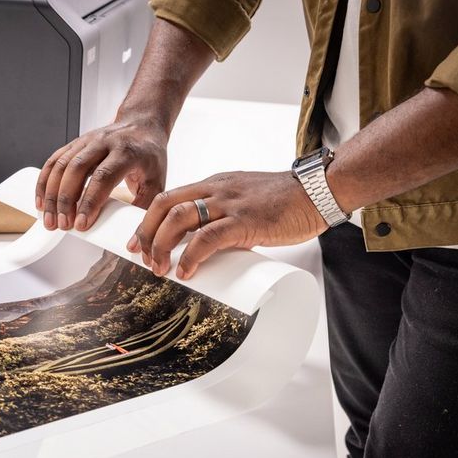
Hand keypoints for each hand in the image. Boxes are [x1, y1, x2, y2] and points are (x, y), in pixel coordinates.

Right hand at [35, 115, 167, 231]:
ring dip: (50, 195)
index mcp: (126, 151)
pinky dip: (44, 182)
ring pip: (61, 165)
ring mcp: (86, 141)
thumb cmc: (149, 155)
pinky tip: (40, 202)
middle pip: (76, 170)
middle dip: (65, 200)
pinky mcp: (74, 143)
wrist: (141, 124)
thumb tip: (133, 242)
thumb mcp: (157, 182)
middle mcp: (103, 142)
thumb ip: (144, 211)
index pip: (103, 177)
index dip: (89, 202)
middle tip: (61, 225)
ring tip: (49, 220)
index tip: (80, 224)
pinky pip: (53, 161)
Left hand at [126, 170, 327, 278]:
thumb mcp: (244, 202)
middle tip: (142, 257)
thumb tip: (205, 247)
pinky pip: (209, 237)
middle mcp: (215, 190)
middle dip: (146, 233)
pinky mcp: (246, 221)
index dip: (147, 221)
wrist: (319, 190)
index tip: (137, 242)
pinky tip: (186, 271)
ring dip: (162, 246)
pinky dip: (191, 256)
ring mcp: (229, 204)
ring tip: (160, 269)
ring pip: (180, 219)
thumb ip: (223, 218)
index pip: (168, 198)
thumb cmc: (285, 201)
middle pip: (164, 206)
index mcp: (213, 185)